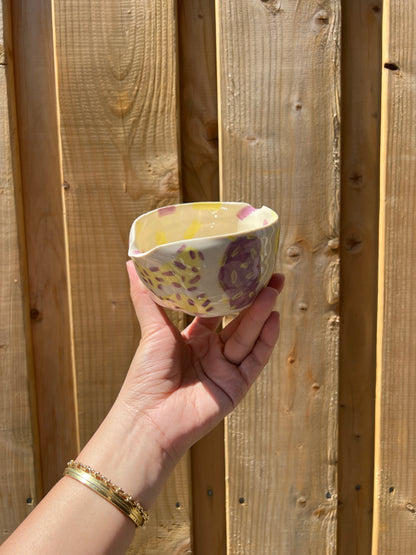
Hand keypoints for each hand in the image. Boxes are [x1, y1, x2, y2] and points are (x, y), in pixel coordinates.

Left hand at [120, 261, 283, 462]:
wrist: (148, 420)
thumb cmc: (145, 375)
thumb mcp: (152, 330)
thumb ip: (147, 297)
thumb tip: (131, 262)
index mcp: (193, 339)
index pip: (218, 311)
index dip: (231, 292)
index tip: (244, 270)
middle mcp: (212, 353)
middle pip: (239, 322)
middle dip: (256, 300)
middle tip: (273, 276)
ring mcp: (225, 370)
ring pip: (248, 337)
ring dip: (262, 314)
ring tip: (273, 290)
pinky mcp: (236, 387)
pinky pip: (254, 361)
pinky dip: (265, 341)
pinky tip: (273, 320)